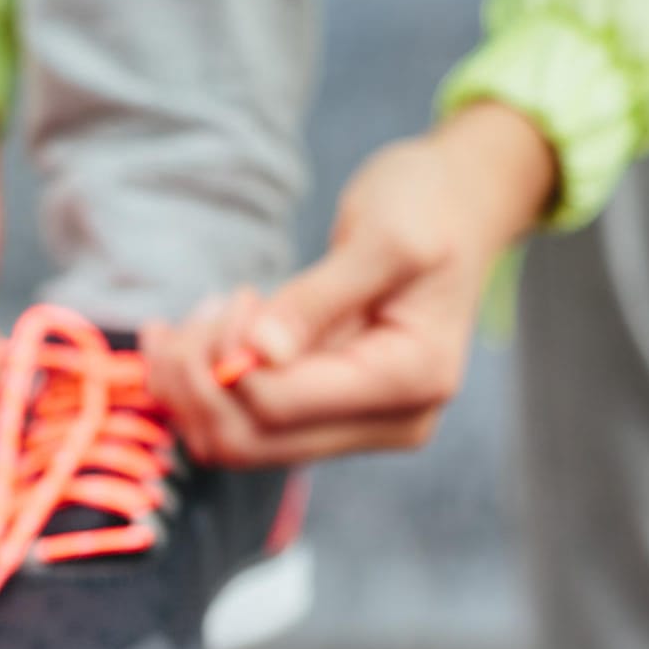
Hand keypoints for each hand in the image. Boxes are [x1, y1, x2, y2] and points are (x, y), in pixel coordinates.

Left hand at [145, 102, 557, 465]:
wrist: (456, 206)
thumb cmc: (429, 207)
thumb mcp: (384, 235)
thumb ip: (319, 297)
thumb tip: (260, 353)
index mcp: (409, 381)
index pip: (278, 407)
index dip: (226, 363)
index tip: (230, 300)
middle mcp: (388, 422)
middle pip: (249, 442)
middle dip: (197, 384)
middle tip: (194, 315)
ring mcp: (356, 425)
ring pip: (236, 441)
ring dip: (192, 388)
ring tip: (195, 319)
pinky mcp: (326, 413)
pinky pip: (246, 422)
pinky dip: (205, 386)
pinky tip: (197, 335)